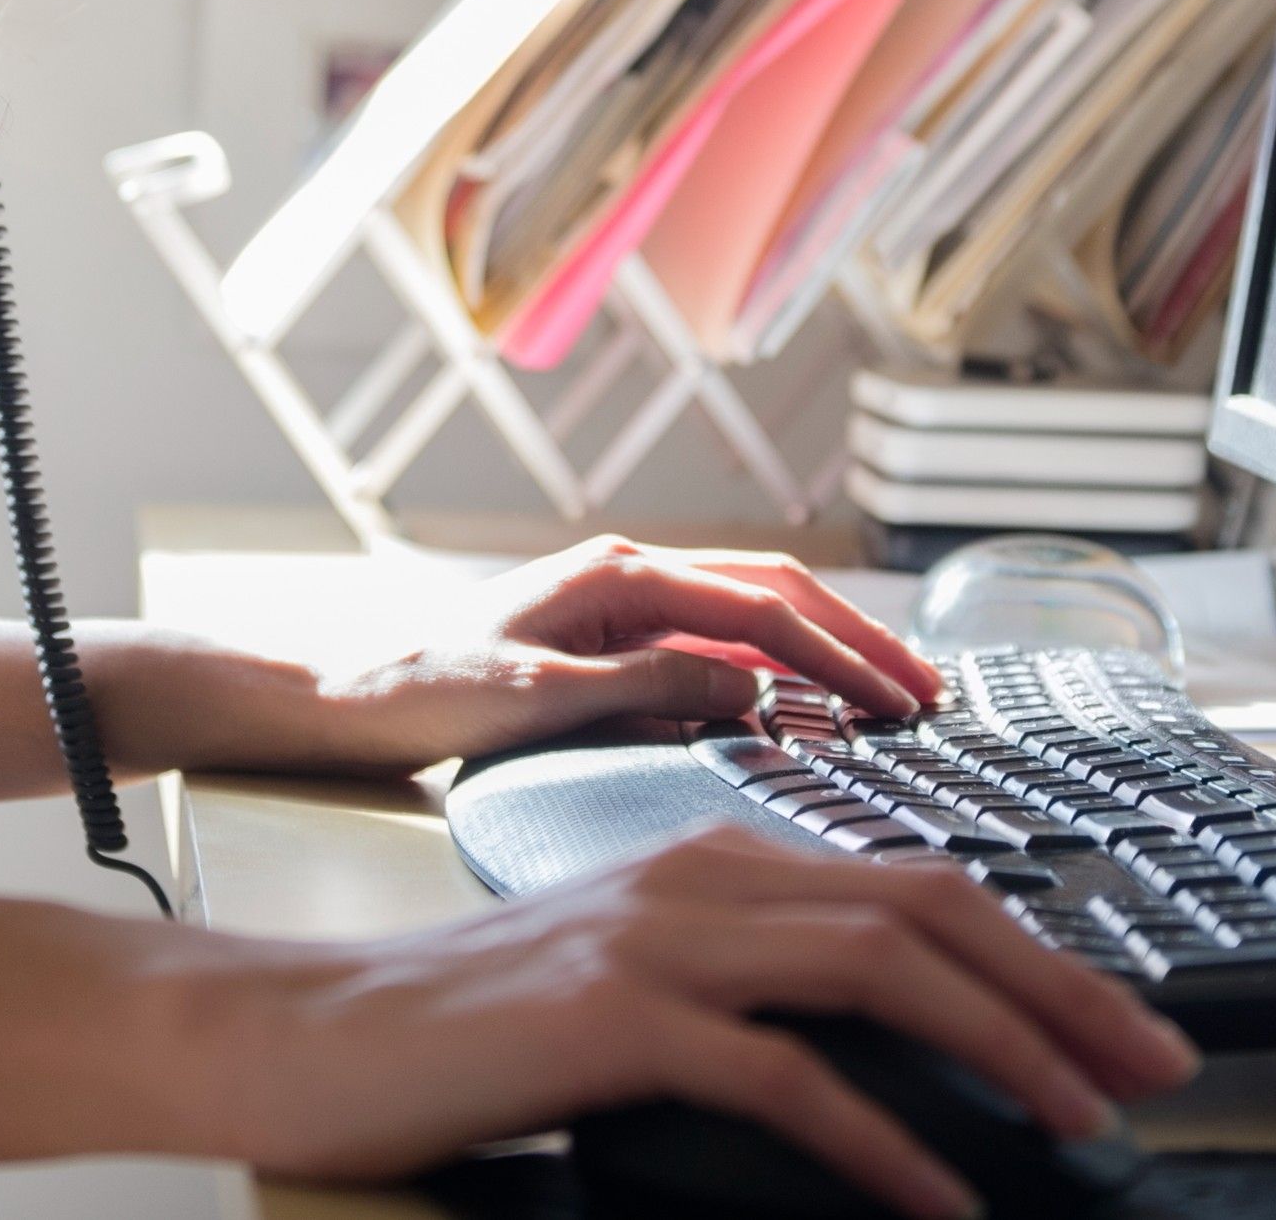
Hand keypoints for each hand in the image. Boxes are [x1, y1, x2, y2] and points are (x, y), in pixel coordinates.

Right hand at [204, 822, 1199, 1218]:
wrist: (307, 1035)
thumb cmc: (464, 1031)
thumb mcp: (630, 990)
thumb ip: (745, 994)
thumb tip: (885, 1065)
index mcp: (714, 858)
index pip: (918, 883)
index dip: (1041, 950)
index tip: (1126, 1026)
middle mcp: (700, 874)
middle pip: (930, 911)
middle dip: (1065, 989)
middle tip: (1158, 1068)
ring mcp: (658, 938)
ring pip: (880, 970)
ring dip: (1006, 1048)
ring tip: (1083, 1123)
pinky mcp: (612, 1016)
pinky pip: (786, 1077)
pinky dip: (882, 1141)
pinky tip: (939, 1199)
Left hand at [306, 532, 949, 772]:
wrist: (343, 699)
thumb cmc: (419, 697)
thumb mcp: (536, 699)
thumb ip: (647, 686)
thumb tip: (752, 684)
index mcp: (616, 576)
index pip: (763, 612)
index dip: (842, 658)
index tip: (903, 703)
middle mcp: (626, 572)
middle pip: (777, 591)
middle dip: (861, 638)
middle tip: (931, 691)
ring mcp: (620, 598)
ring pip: (755, 607)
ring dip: (829, 644)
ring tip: (895, 687)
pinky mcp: (611, 632)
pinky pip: (719, 634)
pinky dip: (781, 659)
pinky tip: (811, 693)